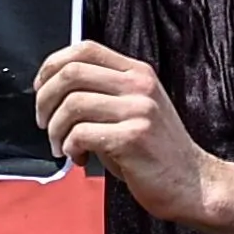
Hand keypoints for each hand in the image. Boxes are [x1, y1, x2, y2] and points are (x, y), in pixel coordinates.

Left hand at [34, 40, 217, 224]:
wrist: (192, 184)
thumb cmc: (157, 153)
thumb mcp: (134, 111)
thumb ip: (102, 95)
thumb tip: (54, 92)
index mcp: (138, 73)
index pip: (85, 49)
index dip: (52, 65)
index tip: (40, 88)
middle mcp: (139, 86)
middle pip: (71, 73)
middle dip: (45, 100)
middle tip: (43, 123)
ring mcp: (138, 111)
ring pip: (72, 104)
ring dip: (55, 130)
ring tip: (62, 147)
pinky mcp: (133, 138)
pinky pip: (81, 134)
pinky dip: (69, 147)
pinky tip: (78, 157)